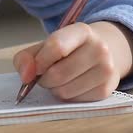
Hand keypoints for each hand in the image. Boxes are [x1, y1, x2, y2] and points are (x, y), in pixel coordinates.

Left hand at [13, 22, 132, 101]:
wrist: (103, 53)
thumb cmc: (67, 49)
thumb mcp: (45, 45)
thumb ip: (26, 57)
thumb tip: (25, 76)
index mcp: (81, 31)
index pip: (56, 47)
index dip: (39, 62)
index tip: (33, 68)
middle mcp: (99, 49)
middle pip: (58, 73)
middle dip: (43, 79)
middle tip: (44, 75)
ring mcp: (106, 70)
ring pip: (65, 91)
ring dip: (54, 89)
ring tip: (57, 80)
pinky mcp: (107, 89)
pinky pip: (74, 100)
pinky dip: (66, 96)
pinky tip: (70, 85)